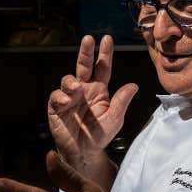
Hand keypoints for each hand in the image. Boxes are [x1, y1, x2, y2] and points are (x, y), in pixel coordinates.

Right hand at [48, 35, 137, 172]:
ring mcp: (70, 97)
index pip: (102, 68)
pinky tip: (67, 100)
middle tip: (87, 39)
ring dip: (71, 81)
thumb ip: (121, 102)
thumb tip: (133, 85)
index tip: (106, 40)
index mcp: (99, 90)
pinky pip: (57, 96)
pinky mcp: (57, 107)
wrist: (83, 152)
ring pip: (68, 80)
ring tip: (76, 88)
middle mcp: (84, 90)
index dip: (104, 54)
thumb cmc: (99, 135)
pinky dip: (61, 96)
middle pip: (84, 66)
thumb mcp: (114, 119)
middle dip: (85, 52)